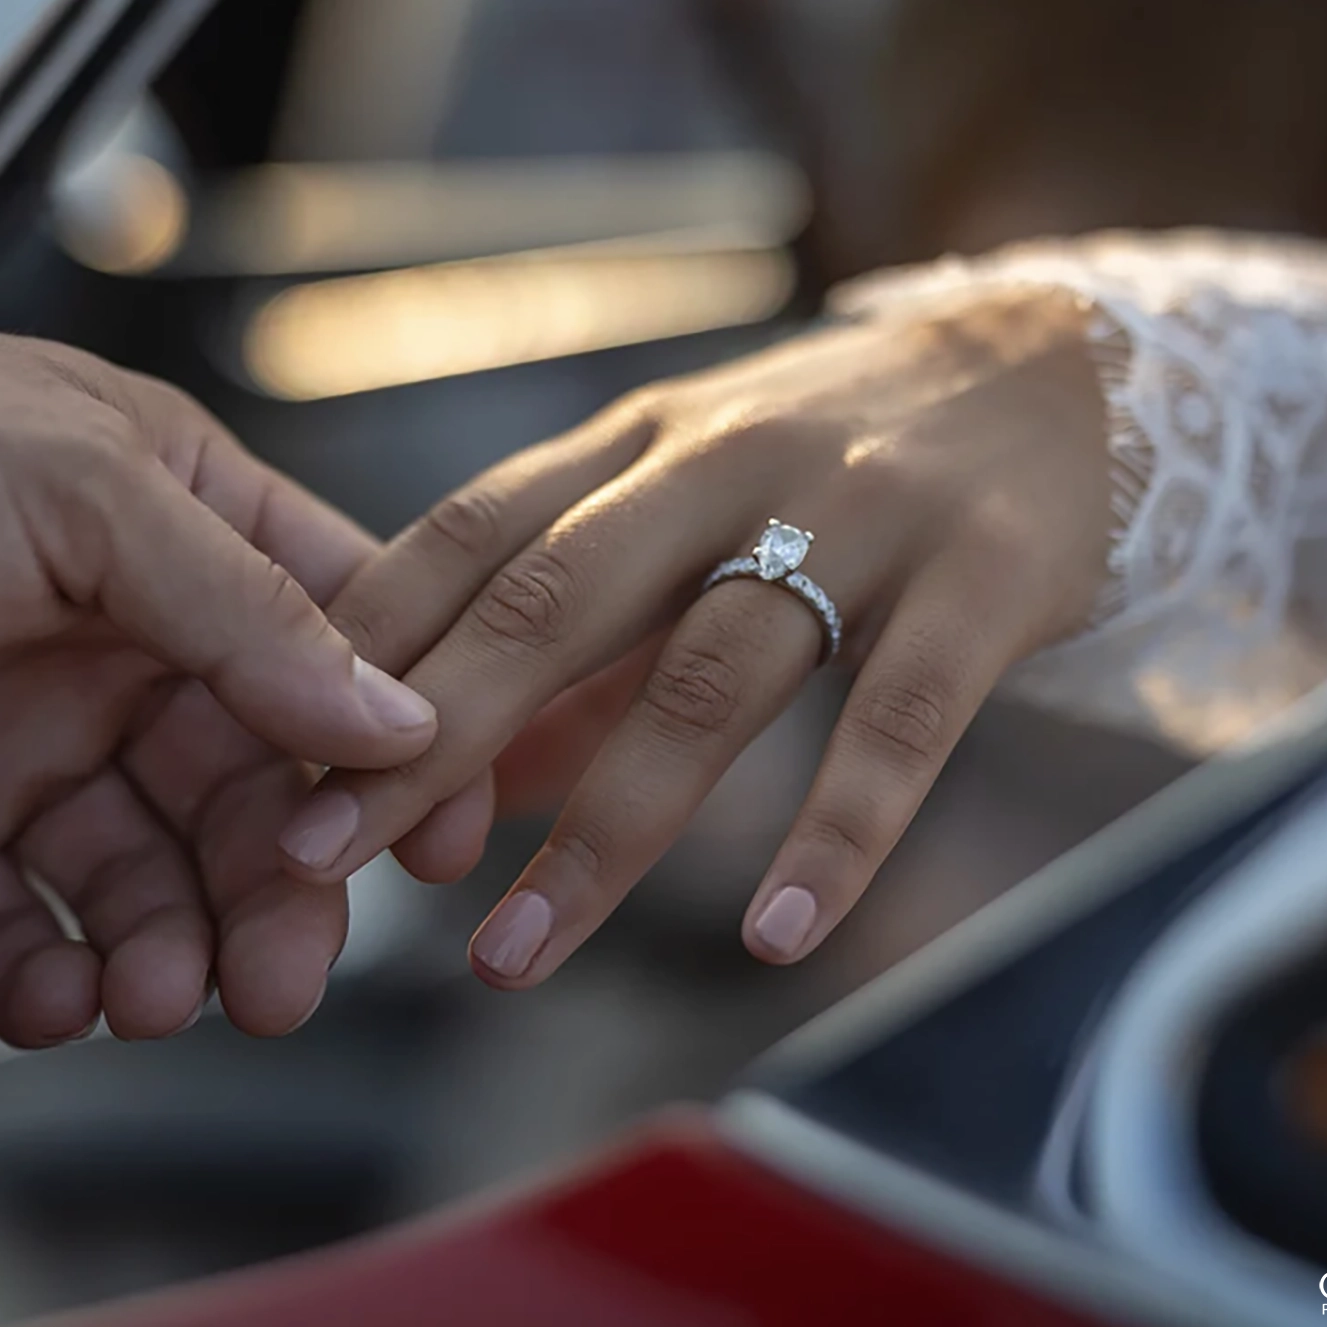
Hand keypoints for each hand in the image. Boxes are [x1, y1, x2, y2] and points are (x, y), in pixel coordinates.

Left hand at [0, 296, 436, 1043]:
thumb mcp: (88, 494)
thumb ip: (247, 610)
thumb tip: (395, 716)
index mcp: (185, 541)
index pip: (335, 652)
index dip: (394, 748)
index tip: (434, 842)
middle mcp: (121, 650)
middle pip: (245, 796)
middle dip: (274, 895)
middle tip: (280, 981)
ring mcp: (23, 742)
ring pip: (139, 876)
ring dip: (166, 946)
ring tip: (158, 996)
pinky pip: (6, 925)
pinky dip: (41, 977)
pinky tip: (63, 997)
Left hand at [289, 287, 1112, 985]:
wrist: (1062, 369)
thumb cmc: (840, 454)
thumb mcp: (692, 502)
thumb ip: (584, 633)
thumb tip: (474, 780)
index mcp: (636, 442)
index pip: (467, 535)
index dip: (361, 646)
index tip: (265, 757)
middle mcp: (725, 464)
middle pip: (552, 601)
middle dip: (427, 735)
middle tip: (323, 857)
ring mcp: (856, 517)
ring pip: (708, 678)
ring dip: (601, 829)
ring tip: (512, 956)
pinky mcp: (983, 579)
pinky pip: (901, 721)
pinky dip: (835, 831)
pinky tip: (773, 936)